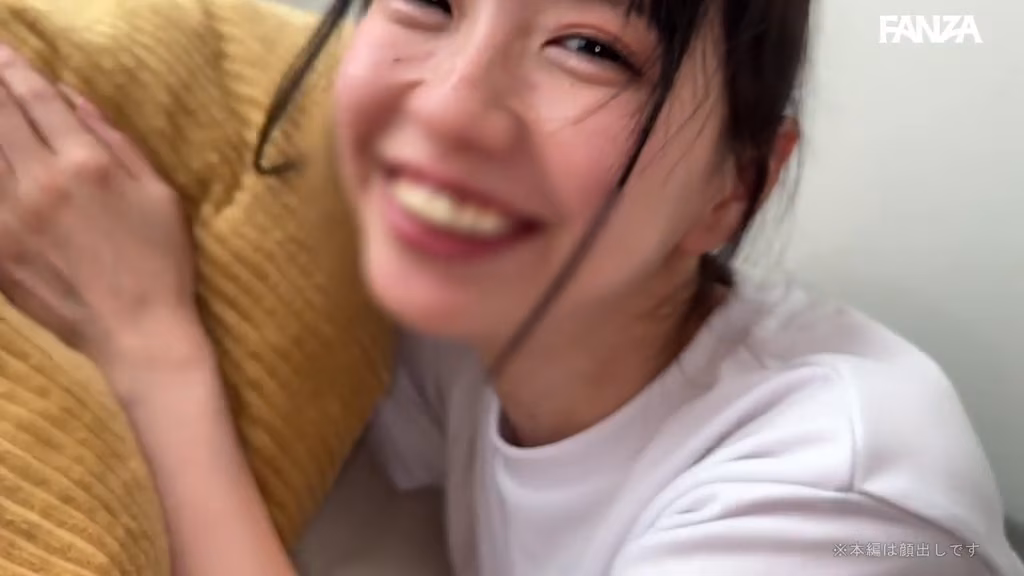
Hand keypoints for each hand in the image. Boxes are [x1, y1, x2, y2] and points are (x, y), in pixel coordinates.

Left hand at [0, 45, 199, 386]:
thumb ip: (117, 142)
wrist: (139, 332)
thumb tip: (76, 102)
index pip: (38, 101)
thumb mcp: (159, 194)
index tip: (4, 54)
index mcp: (85, 165)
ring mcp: (9, 220)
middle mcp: (39, 184)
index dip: (17, 71)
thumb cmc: (161, 263)